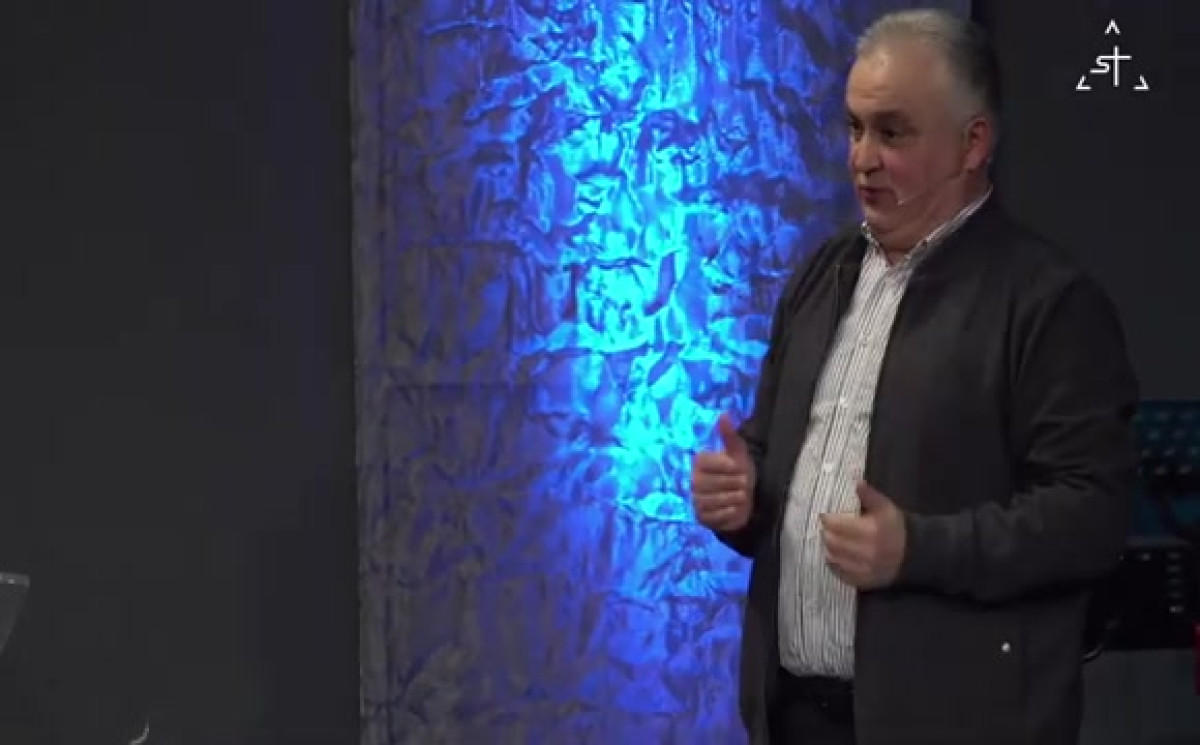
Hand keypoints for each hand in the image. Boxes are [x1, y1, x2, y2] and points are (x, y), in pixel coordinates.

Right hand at [691, 414, 755, 531]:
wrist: (743, 497)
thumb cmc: (739, 471)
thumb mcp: (738, 452)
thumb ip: (729, 435)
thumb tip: (723, 414)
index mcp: (700, 462)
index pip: (709, 463)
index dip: (728, 466)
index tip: (739, 467)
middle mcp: (693, 481)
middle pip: (712, 483)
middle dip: (733, 483)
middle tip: (744, 483)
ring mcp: (696, 500)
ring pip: (714, 500)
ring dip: (733, 498)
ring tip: (741, 494)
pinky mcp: (701, 517)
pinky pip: (716, 516)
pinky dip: (730, 512)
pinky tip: (736, 507)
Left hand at [820, 480, 905, 588]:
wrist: (914, 554)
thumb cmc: (896, 527)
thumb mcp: (886, 507)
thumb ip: (869, 495)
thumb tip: (856, 481)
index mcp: (871, 531)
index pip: (837, 525)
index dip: (827, 519)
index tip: (824, 515)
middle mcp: (867, 552)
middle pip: (833, 542)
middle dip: (826, 534)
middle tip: (825, 528)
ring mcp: (865, 569)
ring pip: (835, 559)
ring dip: (828, 548)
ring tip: (829, 541)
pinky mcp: (865, 581)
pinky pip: (842, 575)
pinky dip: (834, 565)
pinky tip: (833, 557)